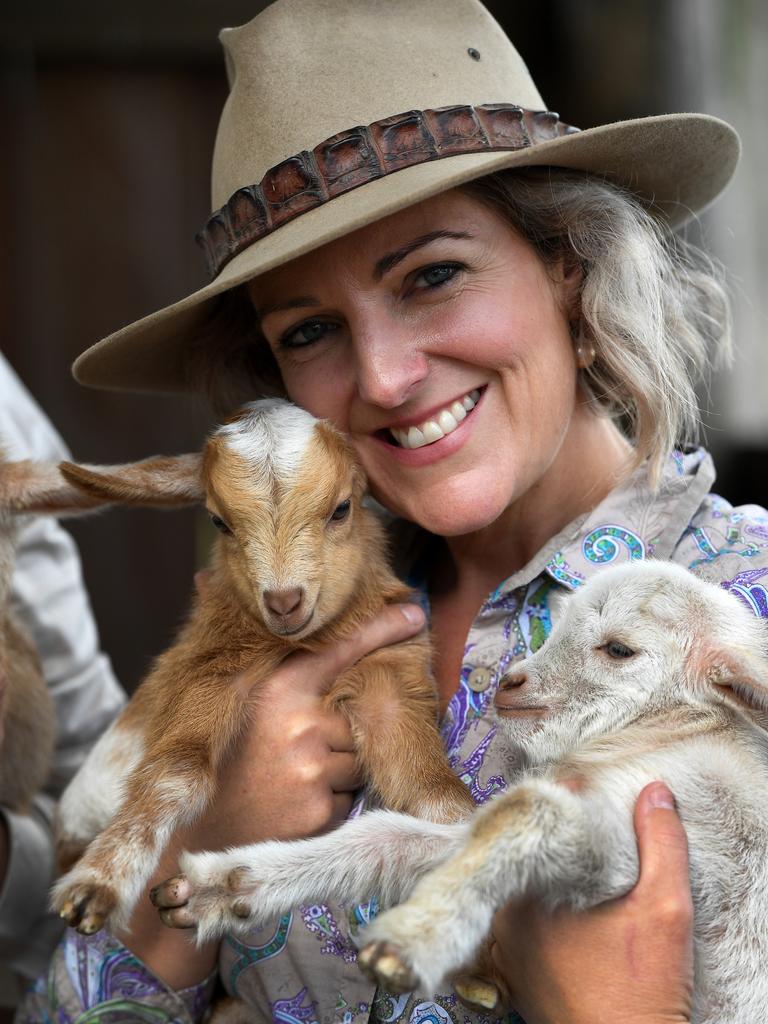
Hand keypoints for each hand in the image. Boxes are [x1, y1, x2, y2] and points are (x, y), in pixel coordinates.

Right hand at [182, 600, 425, 848]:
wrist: (188, 843)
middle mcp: (300, 724)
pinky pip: (349, 797)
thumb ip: (233, 644)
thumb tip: (202, 575)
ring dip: (334, 770)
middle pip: (354, 719)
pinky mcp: (321, 811)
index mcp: (276, 690)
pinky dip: (328, 803)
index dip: (380, 629)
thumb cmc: (207, 762)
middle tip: (293, 753)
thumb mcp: (218, 700)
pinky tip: (291, 807)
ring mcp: (313, 769)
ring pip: (356, 759)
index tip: (414, 613)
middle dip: (335, 736)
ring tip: (288, 781)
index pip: (340, 650)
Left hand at [489, 782, 693, 1023]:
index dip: (564, 798)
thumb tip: (655, 794)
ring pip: (523, 884)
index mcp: (529, 893)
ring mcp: (506, 944)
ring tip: (582, 858)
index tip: (585, 790)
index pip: (536, 821)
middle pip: (526, 852)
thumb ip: (662, 846)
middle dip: (556, 834)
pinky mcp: (513, 969)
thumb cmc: (640, 991)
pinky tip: (574, 904)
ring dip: (548, 870)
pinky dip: (543, 905)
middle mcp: (506, 915)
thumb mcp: (665, 911)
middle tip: (585, 820)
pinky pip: (522, 917)